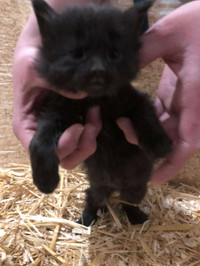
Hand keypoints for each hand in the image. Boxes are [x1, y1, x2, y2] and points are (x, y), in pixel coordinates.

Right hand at [13, 0, 101, 169]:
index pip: (40, 150)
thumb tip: (81, 96)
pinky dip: (94, 129)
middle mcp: (43, 132)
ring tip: (95, 114)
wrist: (42, 52)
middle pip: (63, 158)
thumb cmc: (31, 61)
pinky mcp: (72, 122)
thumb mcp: (34, 69)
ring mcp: (59, 129)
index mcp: (28, 125)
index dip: (61, 148)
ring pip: (77, 150)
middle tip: (90, 125)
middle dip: (80, 146)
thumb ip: (54, 83)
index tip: (77, 128)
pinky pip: (85, 136)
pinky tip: (95, 112)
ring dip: (90, 138)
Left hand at [118, 1, 199, 184]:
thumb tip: (119, 69)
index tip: (156, 179)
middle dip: (148, 140)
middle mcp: (194, 103)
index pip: (188, 139)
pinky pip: (165, 113)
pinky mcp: (180, 93)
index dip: (173, 162)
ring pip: (168, 127)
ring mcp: (186, 99)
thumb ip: (145, 51)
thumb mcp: (168, 33)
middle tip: (122, 128)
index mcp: (195, 94)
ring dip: (145, 128)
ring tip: (121, 120)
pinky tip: (130, 110)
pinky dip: (148, 116)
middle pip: (175, 137)